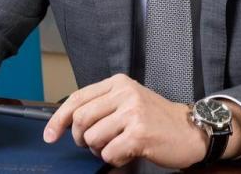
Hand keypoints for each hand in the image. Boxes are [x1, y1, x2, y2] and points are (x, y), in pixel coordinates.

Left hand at [42, 73, 206, 167]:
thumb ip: (103, 105)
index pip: (77, 98)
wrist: (191, 130)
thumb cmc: (158, 119)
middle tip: (93, 144)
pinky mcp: (138, 134)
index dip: (58, 119)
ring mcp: (132, 113)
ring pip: (92, 138)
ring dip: (100, 149)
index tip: (49, 135)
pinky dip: (114, 159)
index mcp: (119, 83)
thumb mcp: (130, 100)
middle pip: (80, 119)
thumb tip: (69, 121)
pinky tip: (128, 152)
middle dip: (80, 138)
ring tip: (118, 146)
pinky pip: (108, 153)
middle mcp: (125, 93)